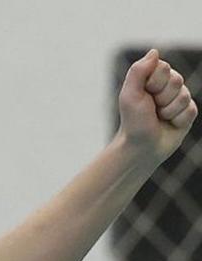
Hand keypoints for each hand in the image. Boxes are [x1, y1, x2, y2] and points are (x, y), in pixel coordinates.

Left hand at [118, 49, 197, 165]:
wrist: (139, 149)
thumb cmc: (132, 122)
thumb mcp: (130, 95)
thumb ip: (138, 71)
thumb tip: (154, 51)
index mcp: (153, 79)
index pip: (164, 68)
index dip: (153, 84)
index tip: (143, 96)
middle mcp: (168, 86)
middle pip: (176, 80)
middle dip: (161, 98)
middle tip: (151, 109)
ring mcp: (179, 99)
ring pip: (184, 96)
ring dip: (168, 111)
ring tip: (159, 118)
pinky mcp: (187, 114)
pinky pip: (190, 111)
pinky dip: (177, 120)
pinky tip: (169, 125)